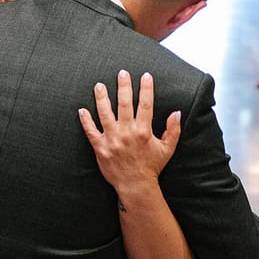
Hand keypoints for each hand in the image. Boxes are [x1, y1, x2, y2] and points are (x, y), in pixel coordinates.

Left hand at [78, 71, 182, 198]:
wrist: (135, 186)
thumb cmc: (151, 167)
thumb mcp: (167, 149)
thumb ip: (173, 130)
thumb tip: (177, 112)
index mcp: (143, 131)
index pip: (145, 104)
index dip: (146, 88)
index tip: (145, 75)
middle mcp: (127, 133)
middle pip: (124, 104)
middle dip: (123, 86)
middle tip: (121, 73)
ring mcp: (112, 139)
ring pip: (105, 113)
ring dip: (101, 98)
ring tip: (99, 85)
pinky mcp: (100, 148)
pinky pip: (91, 131)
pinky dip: (85, 120)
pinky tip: (82, 109)